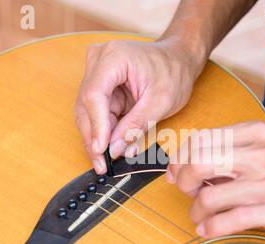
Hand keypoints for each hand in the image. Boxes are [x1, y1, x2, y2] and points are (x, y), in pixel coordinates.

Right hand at [75, 38, 203, 173]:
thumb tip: (114, 149)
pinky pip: (97, 112)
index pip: (94, 95)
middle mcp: (98, 61)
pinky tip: (112, 148)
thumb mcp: (161, 101)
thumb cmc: (173, 72)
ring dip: (98, 138)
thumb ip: (136, 126)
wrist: (178, 59)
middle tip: (102, 165)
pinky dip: (105, 131)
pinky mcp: (101, 85)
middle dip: (94, 138)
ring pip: (88, 112)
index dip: (97, 126)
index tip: (102, 150)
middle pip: (86, 105)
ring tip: (107, 161)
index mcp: (113, 57)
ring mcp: (97, 72)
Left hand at [167, 121, 264, 243]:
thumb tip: (186, 165)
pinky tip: (207, 229)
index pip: (201, 139)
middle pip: (199, 162)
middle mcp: (263, 153)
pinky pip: (229, 220)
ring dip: (196, 209)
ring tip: (199, 215)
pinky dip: (210, 227)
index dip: (180, 158)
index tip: (176, 173)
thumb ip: (230, 151)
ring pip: (211, 195)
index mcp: (257, 133)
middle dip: (183, 180)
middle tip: (186, 191)